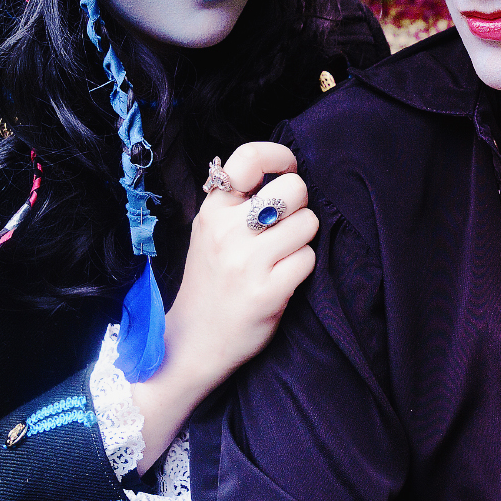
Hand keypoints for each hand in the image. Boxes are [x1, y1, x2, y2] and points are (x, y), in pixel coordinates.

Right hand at [129, 141, 317, 468]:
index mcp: (213, 210)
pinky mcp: (266, 292)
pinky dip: (302, 269)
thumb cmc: (212, 282)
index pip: (250, 157)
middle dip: (299, 206)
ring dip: (302, 241)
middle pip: (293, 189)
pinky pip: (308, 260)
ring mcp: (246, 262)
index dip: (280, 158)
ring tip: (280, 258)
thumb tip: (285, 172)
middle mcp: (227, 230)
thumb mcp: (211, 232)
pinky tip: (281, 281)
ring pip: (308, 224)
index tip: (288, 170)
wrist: (192, 343)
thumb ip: (239, 202)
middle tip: (284, 229)